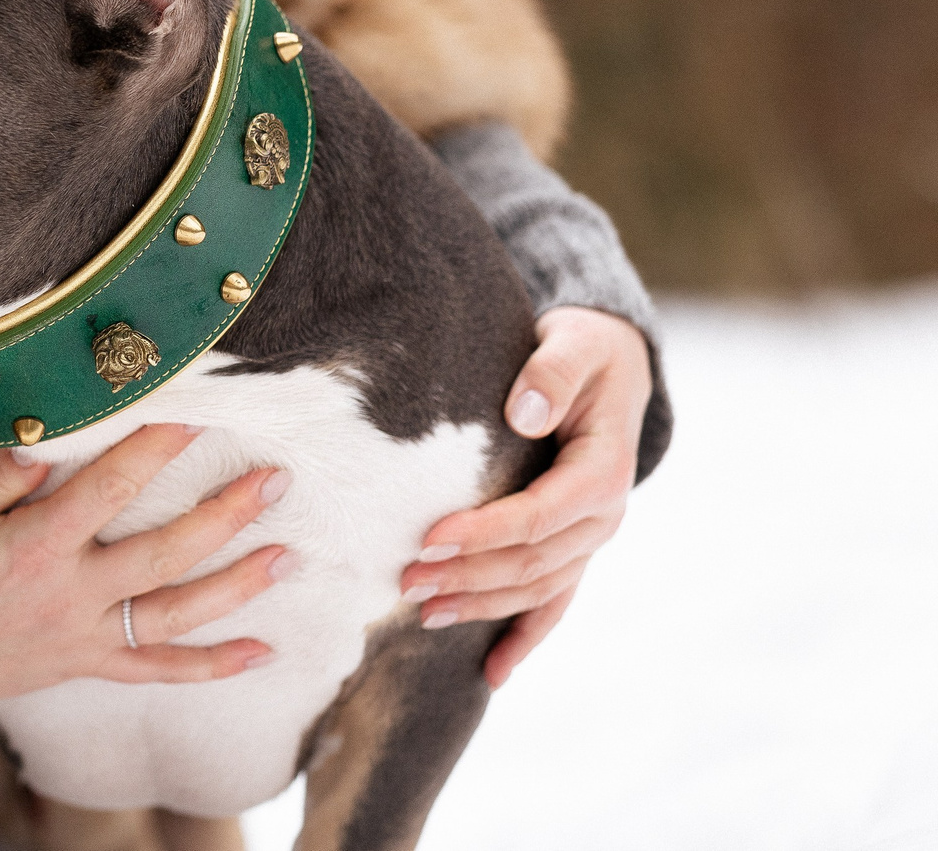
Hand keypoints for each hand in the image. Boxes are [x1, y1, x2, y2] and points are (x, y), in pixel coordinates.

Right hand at [0, 423, 290, 775]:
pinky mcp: (88, 666)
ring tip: (287, 554)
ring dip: (238, 584)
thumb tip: (47, 447)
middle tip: (276, 480)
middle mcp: (71, 595)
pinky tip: (262, 650)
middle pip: (165, 551)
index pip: (109, 488)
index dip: (154, 448)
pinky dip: (215, 664)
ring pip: (176, 611)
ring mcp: (85, 636)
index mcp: (34, 548)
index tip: (194, 416)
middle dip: (225, 513)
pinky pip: (160, 669)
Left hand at [403, 306, 651, 687]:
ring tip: (425, 613)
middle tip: (405, 580)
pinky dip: (525, 637)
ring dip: (483, 607)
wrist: (612, 365)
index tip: (428, 538)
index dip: (484, 533)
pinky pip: (554, 601)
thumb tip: (523, 413)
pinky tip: (493, 672)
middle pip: (531, 562)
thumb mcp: (574, 344)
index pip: (538, 516)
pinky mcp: (573, 547)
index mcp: (602, 473)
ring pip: (537, 589)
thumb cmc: (585, 352)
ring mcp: (589, 539)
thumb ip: (551, 374)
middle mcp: (602, 517)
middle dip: (468, 576)